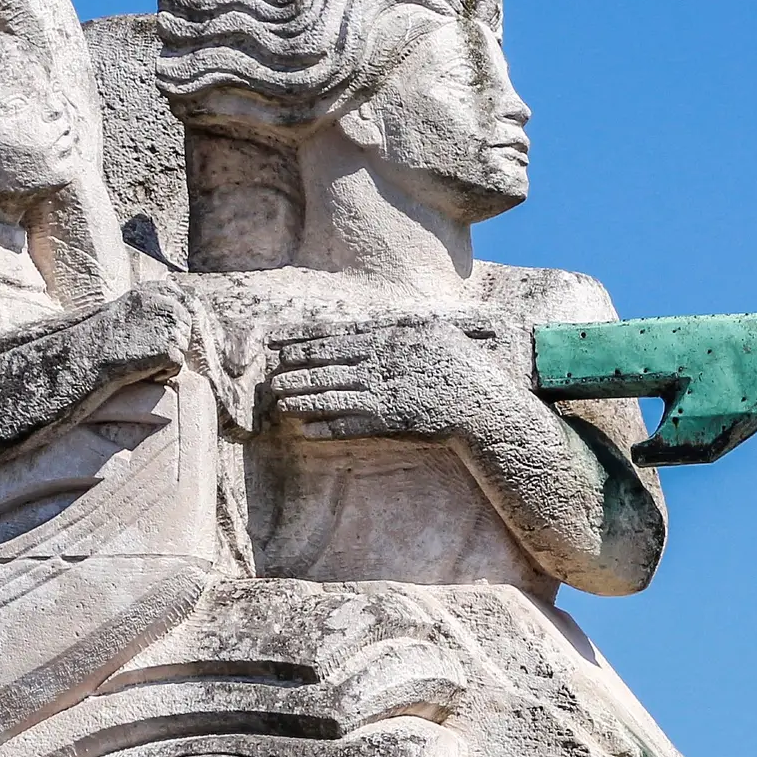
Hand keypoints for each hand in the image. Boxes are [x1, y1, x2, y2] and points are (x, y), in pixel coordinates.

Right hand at [92, 281, 200, 378]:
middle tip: (146, 350)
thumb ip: (148, 299)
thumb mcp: (124, 305)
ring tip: (141, 359)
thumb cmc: (100, 335)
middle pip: (184, 326)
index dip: (173, 317)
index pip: (179, 298)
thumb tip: (172, 291)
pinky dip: (163, 373)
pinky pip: (177, 366)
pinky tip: (144, 371)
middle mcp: (165, 307)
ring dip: (165, 358)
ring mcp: (170, 330)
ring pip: (181, 347)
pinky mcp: (170, 352)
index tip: (161, 330)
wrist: (91, 355)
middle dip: (170, 340)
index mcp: (152, 293)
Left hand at [267, 319, 522, 440]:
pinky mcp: (392, 420)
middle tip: (268, 374)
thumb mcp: (437, 332)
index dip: (302, 339)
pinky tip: (306, 430)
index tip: (277, 341)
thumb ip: (402, 329)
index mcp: (391, 337)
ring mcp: (386, 391)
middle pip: (327, 364)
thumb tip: (371, 326)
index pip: (336, 335)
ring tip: (278, 401)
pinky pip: (351, 424)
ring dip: (302, 398)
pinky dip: (327, 427)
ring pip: (333, 394)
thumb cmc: (467, 367)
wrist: (488, 405)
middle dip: (294, 369)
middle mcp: (383, 361)